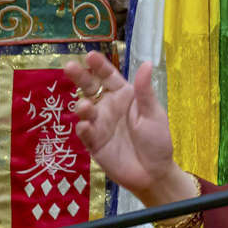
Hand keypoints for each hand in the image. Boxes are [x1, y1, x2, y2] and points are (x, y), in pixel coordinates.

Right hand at [63, 52, 194, 206]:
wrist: (153, 172)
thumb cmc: (157, 139)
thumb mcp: (153, 113)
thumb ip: (145, 91)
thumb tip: (146, 63)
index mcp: (124, 96)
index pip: (109, 76)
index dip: (99, 66)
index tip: (90, 55)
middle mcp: (109, 107)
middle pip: (90, 88)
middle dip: (79, 77)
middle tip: (69, 67)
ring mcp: (100, 124)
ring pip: (85, 110)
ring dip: (82, 106)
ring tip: (85, 106)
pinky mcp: (94, 143)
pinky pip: (85, 133)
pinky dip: (84, 128)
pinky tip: (86, 126)